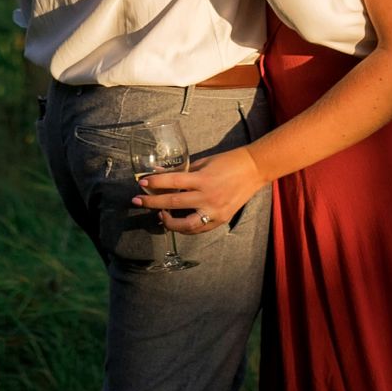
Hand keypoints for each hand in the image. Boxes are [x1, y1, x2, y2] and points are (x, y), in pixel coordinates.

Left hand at [134, 144, 265, 233]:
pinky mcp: (221, 219)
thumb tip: (161, 174)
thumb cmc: (228, 162)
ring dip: (168, 222)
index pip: (173, 181)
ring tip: (158, 215)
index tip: (142, 182)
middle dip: (152, 202)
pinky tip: (176, 222)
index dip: (156, 182)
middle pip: (174, 203)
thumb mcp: (204, 162)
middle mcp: (208, 197)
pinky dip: (185, 227)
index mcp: (204, 179)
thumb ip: (184, 172)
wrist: (254, 170)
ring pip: (186, 224)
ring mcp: (215, 211)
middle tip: (137, 200)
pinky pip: (198, 228)